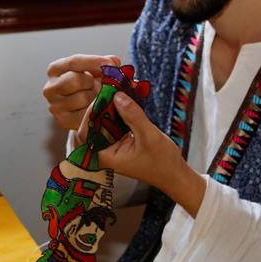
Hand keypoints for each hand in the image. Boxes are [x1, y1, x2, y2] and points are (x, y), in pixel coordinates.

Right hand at [43, 54, 120, 131]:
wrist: (84, 108)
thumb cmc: (90, 85)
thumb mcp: (95, 70)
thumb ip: (104, 63)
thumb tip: (114, 62)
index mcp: (55, 70)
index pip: (73, 62)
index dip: (93, 61)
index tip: (110, 64)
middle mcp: (50, 88)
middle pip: (76, 80)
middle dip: (92, 82)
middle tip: (100, 85)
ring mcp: (55, 106)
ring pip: (82, 98)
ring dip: (95, 97)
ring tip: (98, 97)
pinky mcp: (63, 121)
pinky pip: (85, 115)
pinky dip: (95, 111)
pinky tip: (97, 108)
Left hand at [99, 93, 206, 216]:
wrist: (175, 173)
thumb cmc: (162, 163)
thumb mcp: (149, 137)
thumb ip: (133, 116)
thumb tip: (117, 96)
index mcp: (105, 156)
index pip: (85, 133)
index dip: (90, 114)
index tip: (102, 98)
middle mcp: (105, 150)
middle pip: (94, 123)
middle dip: (102, 105)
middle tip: (112, 88)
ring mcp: (113, 143)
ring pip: (105, 119)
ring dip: (112, 104)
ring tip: (121, 88)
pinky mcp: (122, 137)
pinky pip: (116, 120)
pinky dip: (122, 108)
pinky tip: (129, 95)